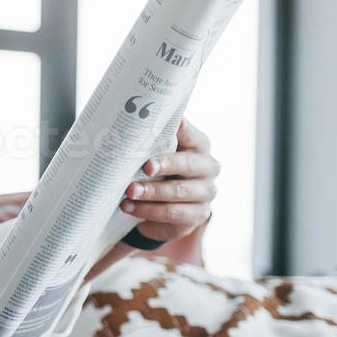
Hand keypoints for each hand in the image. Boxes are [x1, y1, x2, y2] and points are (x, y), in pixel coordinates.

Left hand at [119, 118, 219, 242]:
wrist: (168, 203)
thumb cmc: (161, 168)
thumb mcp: (158, 151)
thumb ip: (154, 138)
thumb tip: (133, 119)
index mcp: (199, 146)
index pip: (191, 135)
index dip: (178, 132)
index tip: (157, 131)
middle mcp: (208, 169)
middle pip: (187, 165)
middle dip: (164, 166)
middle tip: (144, 168)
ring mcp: (205, 194)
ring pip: (178, 193)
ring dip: (151, 194)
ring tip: (128, 194)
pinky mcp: (197, 216)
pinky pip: (172, 215)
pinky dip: (148, 212)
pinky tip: (130, 208)